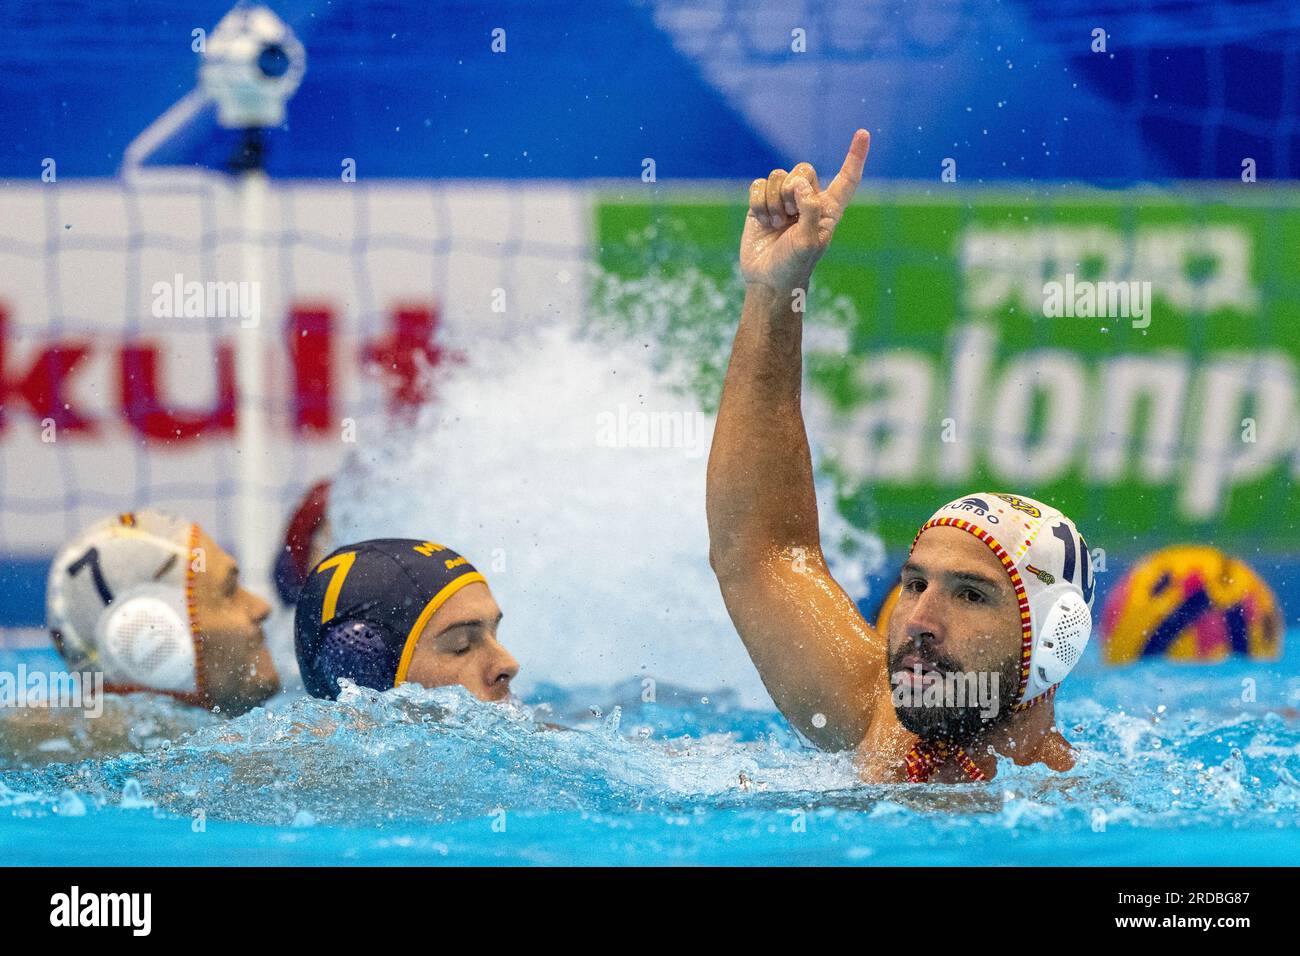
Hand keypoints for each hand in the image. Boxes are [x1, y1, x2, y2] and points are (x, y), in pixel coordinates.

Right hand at [739, 129, 869, 291]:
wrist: (767, 280)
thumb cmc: (793, 265)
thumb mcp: (809, 241)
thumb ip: (810, 210)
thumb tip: (800, 184)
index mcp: (828, 210)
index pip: (846, 179)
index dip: (855, 156)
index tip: (863, 133)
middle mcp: (808, 201)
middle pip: (803, 170)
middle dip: (792, 191)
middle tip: (789, 217)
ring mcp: (784, 201)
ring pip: (777, 176)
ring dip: (773, 202)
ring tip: (776, 225)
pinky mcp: (762, 204)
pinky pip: (758, 185)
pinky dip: (758, 203)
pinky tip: (762, 222)